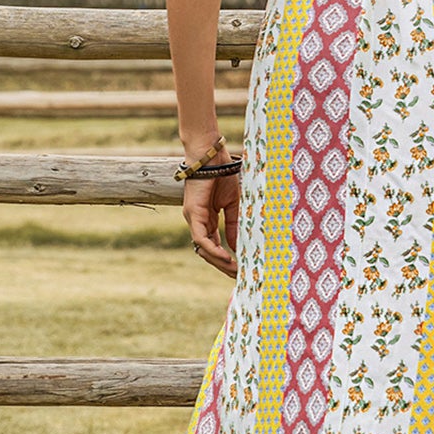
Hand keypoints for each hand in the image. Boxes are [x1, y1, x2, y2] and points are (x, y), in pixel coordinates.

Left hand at [182, 159, 239, 276]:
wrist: (212, 156)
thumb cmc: (223, 175)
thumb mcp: (233, 205)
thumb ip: (233, 226)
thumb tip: (237, 248)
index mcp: (207, 220)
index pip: (214, 246)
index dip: (225, 259)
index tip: (241, 269)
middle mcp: (197, 222)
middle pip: (207, 252)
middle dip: (223, 266)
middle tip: (239, 277)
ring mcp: (193, 219)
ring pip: (203, 249)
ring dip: (219, 262)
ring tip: (235, 271)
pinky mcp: (193, 214)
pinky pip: (202, 239)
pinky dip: (214, 250)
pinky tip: (227, 258)